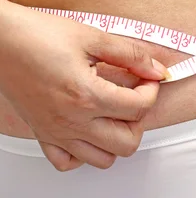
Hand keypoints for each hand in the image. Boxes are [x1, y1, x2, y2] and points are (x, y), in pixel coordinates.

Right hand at [0, 0, 168, 170]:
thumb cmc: (36, 35)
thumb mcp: (92, 37)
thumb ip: (131, 55)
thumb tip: (156, 69)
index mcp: (87, 96)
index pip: (139, 108)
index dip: (152, 90)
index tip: (147, 79)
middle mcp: (72, 121)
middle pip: (127, 143)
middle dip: (139, 120)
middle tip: (134, 98)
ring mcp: (56, 132)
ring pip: (103, 159)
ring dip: (116, 139)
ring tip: (114, 114)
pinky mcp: (43, 134)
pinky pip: (68, 162)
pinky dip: (84, 152)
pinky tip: (89, 129)